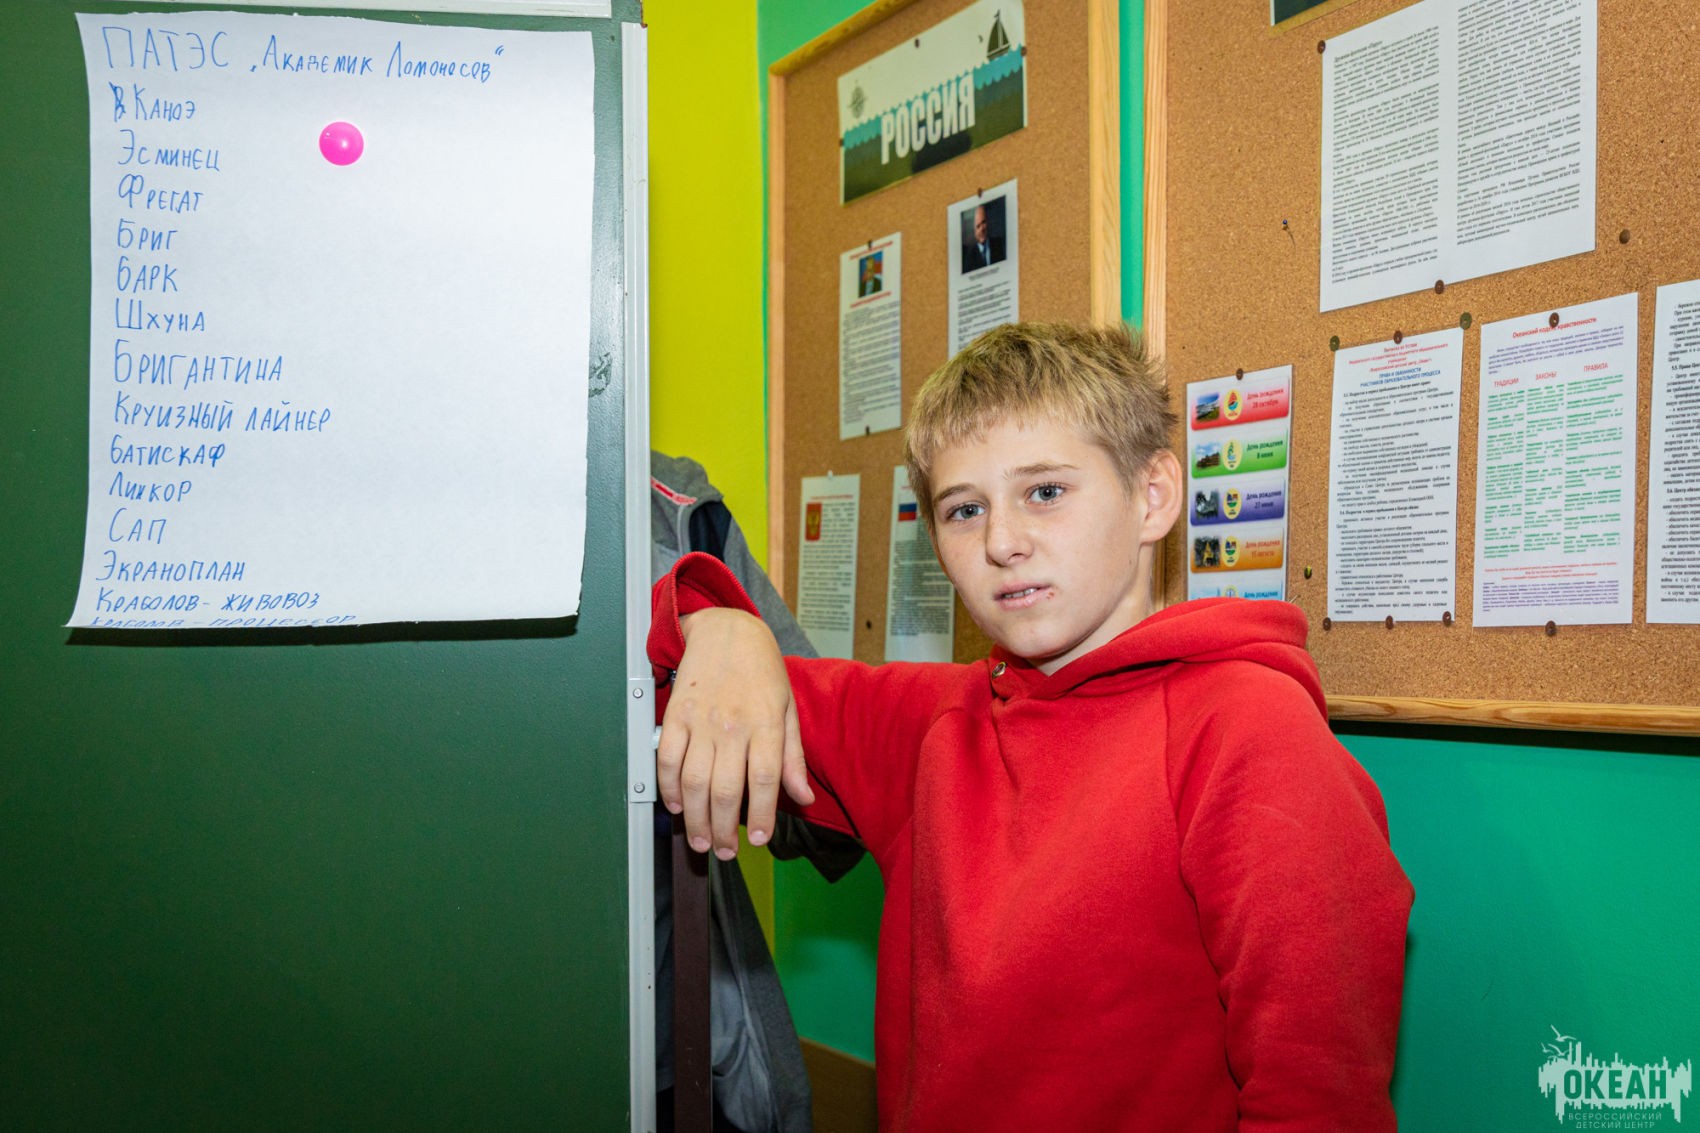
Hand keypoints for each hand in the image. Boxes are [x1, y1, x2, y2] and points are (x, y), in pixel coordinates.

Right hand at [657, 608, 814, 858]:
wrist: (725, 630)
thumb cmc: (762, 670)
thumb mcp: (788, 708)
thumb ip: (792, 756)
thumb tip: (802, 797)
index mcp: (766, 722)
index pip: (765, 780)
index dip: (763, 816)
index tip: (760, 841)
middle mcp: (732, 725)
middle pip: (726, 790)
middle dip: (724, 830)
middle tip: (724, 852)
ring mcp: (700, 721)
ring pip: (693, 781)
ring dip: (696, 819)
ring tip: (702, 840)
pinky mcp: (675, 716)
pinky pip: (666, 759)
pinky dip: (668, 788)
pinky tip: (678, 806)